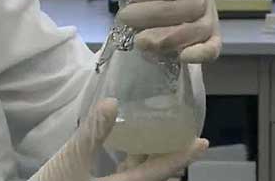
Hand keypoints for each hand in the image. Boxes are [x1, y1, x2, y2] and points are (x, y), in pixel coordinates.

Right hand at [29, 98, 208, 180]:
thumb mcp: (71, 161)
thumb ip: (92, 133)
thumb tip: (112, 102)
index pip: (161, 170)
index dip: (183, 156)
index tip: (203, 143)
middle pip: (156, 170)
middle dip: (172, 151)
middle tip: (184, 130)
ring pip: (142, 170)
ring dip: (153, 152)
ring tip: (162, 131)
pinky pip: (128, 171)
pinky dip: (134, 156)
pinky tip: (131, 143)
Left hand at [107, 0, 221, 62]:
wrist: (172, 15)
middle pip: (185, 8)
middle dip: (153, 15)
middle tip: (126, 20)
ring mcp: (210, 22)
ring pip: (194, 31)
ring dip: (167, 38)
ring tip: (140, 42)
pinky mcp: (212, 43)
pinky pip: (212, 49)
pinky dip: (199, 54)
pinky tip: (182, 57)